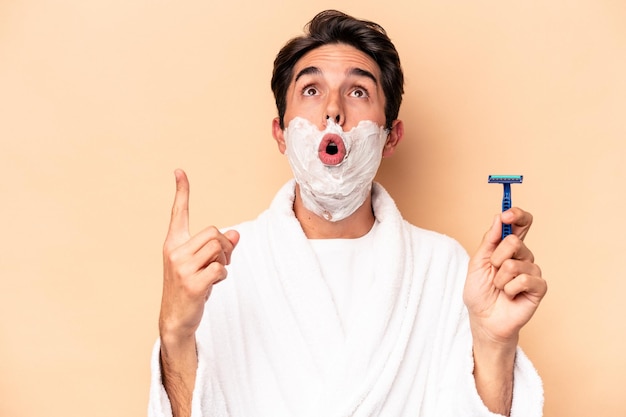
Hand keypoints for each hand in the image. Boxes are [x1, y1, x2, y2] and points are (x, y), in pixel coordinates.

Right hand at [159, 169, 239, 341]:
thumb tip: (237, 235)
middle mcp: (174, 252)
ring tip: (215, 272)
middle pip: (213, 232)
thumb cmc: (190, 288)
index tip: (179, 171)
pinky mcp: (192, 283)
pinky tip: (212, 284)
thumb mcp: (201, 264)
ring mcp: (182, 268)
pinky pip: (220, 268)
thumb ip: (218, 248)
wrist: (175, 319)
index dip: (181, 192)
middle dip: (225, 245)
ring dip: (225, 260)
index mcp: (173, 244)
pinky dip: (222, 275)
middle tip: (223, 260)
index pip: (178, 213)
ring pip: (218, 248)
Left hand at [463, 208, 546, 346]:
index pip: (521, 224)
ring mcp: (532, 271)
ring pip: (515, 263)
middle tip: (493, 271)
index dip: (516, 215)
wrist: (483, 319)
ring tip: (499, 288)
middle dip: (496, 257)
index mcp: (508, 247)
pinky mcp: (539, 287)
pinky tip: (510, 296)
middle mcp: (523, 256)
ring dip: (500, 278)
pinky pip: (524, 280)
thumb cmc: (480, 292)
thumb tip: (499, 217)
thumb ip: (489, 240)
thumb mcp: (478, 262)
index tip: (506, 215)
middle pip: (514, 241)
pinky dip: (510, 289)